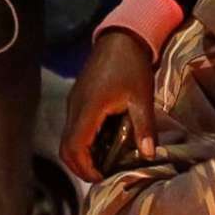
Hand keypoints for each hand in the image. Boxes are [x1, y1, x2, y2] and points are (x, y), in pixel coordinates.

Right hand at [59, 30, 156, 182]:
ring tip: (106, 163)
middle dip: (80, 167)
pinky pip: (74, 128)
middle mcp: (75, 108)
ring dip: (82, 155)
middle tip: (102, 176)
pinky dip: (84, 142)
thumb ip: (144, 128)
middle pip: (66, 148)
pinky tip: (105, 143)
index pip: (74, 147)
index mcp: (88, 109)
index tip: (102, 177)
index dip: (85, 167)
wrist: (121, 37)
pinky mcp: (77, 99)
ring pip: (68, 139)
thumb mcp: (142, 97)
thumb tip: (149, 155)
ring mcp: (73, 103)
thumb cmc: (132, 65)